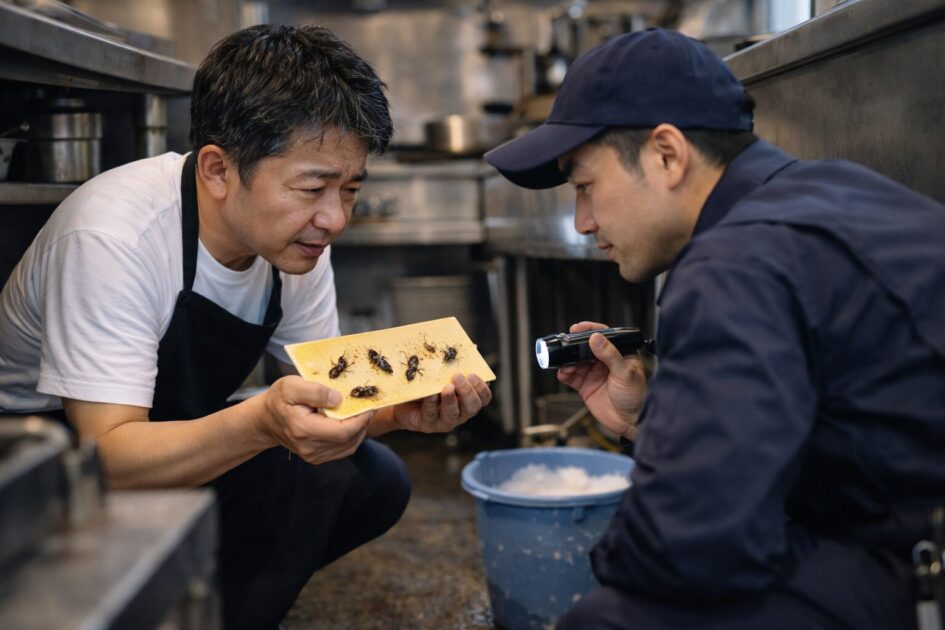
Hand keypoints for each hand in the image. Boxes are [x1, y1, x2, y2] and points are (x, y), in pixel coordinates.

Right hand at [259, 375, 372, 464]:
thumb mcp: (291, 386)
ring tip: (359, 412)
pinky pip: (344, 449)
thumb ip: (315, 391)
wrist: (265, 421)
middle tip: (368, 405)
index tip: (370, 404)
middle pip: (349, 439)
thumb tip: (339, 398)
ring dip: (360, 429)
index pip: (343, 431)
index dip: (362, 418)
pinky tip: (349, 422)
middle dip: (363, 421)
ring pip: (350, 446)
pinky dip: (352, 436)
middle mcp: (310, 448)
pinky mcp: (318, 458)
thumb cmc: (278, 400)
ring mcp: (314, 456)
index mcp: (304, 429)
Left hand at [392, 374, 492, 432]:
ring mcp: (444, 422)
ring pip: (453, 414)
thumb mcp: (440, 374)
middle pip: (472, 407)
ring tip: (446, 387)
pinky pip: (431, 415)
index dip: (482, 388)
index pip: (483, 398)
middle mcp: (460, 413)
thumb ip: (455, 364)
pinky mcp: (428, 425)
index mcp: (467, 400)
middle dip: (467, 391)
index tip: (472, 374)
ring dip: (451, 400)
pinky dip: (432, 403)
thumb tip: (472, 347)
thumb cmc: (426, 385)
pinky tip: (430, 393)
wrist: (402, 400)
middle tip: (457, 377)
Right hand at [556, 321, 646, 439]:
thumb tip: (596, 338)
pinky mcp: (585, 386)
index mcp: (618, 353)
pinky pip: (571, 377)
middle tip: (565, 345)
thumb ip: (610, 355)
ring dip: (567, 361)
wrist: (631, 422)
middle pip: (584, 347)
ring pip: (575, 361)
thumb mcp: (625, 373)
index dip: (589, 330)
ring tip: (566, 364)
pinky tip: (564, 373)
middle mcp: (605, 361)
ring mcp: (594, 373)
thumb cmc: (637, 396)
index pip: (603, 335)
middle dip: (573, 346)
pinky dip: (565, 374)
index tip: (576, 328)